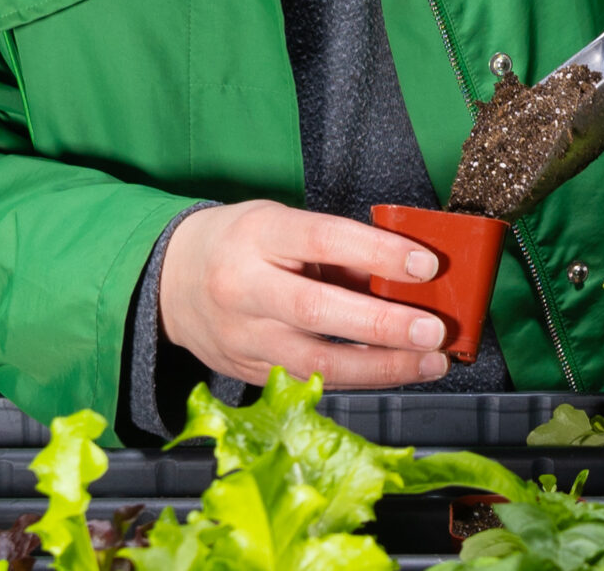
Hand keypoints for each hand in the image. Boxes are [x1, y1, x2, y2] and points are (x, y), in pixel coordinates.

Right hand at [160, 199, 452, 387]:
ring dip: (382, 366)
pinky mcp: (248, 370)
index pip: (324, 240)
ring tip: (430, 362)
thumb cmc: (239, 243)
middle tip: (433, 330)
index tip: (426, 266)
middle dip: (383, 325)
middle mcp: (244, 287)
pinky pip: (310, 380)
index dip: (379, 253)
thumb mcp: (281, 223)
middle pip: (318, 311)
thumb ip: (337, 248)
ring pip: (316, 362)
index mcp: (257, 234)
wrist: (170, 281)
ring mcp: (243, 336)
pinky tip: (393, 372)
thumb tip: (406, 274)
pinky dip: (357, 379)